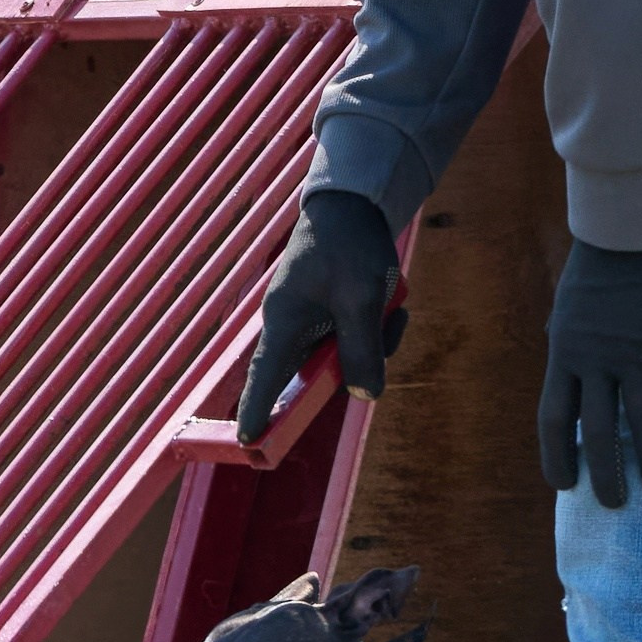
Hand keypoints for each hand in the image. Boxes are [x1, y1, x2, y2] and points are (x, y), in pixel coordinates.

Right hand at [235, 190, 408, 443]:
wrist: (353, 201)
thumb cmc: (348, 243)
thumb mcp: (361, 298)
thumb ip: (362, 349)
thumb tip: (366, 396)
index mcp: (285, 323)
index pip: (265, 376)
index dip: (257, 409)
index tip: (247, 441)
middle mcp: (290, 326)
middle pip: (315, 373)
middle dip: (354, 365)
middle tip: (385, 323)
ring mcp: (308, 319)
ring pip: (339, 356)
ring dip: (372, 342)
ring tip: (393, 307)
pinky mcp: (325, 312)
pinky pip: (349, 338)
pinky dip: (373, 328)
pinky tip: (391, 304)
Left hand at [538, 238, 641, 505]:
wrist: (625, 235)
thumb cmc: (590, 276)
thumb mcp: (563, 319)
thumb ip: (568, 354)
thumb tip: (571, 382)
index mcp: (561, 359)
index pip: (553, 421)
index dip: (557, 456)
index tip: (564, 485)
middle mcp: (594, 363)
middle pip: (596, 430)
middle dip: (605, 471)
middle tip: (614, 504)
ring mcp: (631, 355)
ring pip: (641, 418)